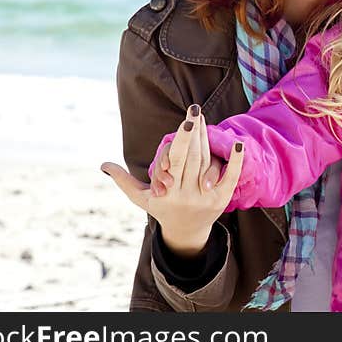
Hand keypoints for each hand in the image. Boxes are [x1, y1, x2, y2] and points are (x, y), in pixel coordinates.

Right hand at [101, 104, 243, 256]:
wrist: (186, 232)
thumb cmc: (161, 208)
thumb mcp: (141, 198)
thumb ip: (124, 181)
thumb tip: (103, 165)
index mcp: (167, 192)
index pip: (176, 161)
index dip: (182, 141)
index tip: (185, 123)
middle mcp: (186, 194)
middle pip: (193, 158)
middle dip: (194, 133)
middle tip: (194, 109)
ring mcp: (205, 197)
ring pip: (207, 163)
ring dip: (207, 139)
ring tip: (202, 118)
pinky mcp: (222, 200)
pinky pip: (230, 178)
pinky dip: (235, 162)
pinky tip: (238, 144)